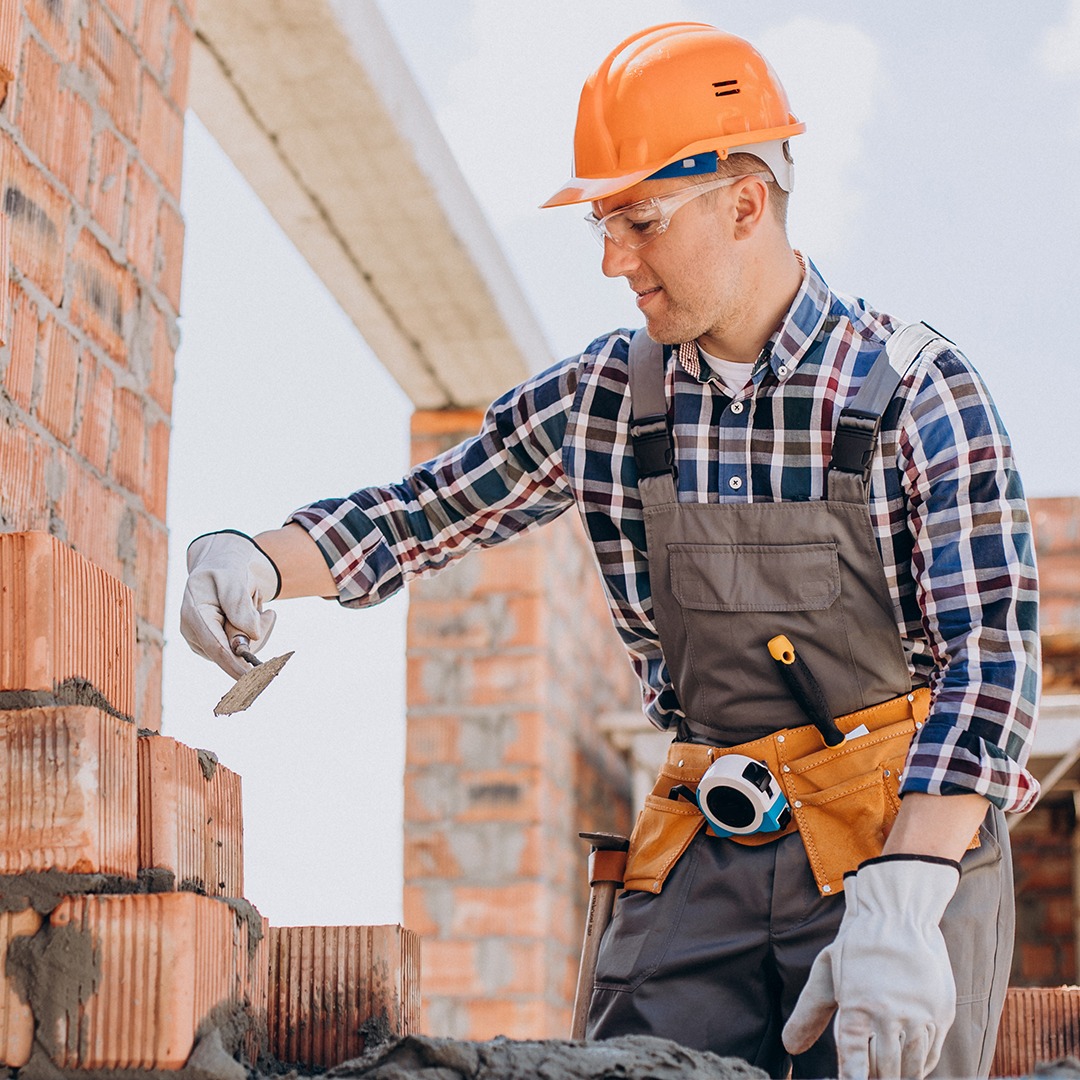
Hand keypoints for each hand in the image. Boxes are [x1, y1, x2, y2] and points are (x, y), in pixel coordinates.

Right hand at [181, 531, 280, 677]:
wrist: (220, 568)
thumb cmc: (226, 570)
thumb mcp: (233, 577)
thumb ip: (239, 603)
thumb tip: (252, 635)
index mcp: (193, 614)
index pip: (216, 647)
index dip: (236, 665)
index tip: (254, 678)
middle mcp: (194, 633)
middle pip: (233, 651)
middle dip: (258, 634)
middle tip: (269, 613)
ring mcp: (203, 642)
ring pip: (241, 652)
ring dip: (259, 631)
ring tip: (258, 607)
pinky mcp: (215, 647)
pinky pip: (242, 651)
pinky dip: (255, 634)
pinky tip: (255, 615)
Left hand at [783, 854, 959, 1078]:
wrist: (898, 915)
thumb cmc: (856, 946)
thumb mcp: (827, 974)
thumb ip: (809, 1014)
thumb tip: (789, 1047)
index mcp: (856, 1006)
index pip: (854, 1062)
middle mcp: (888, 1013)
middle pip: (885, 1069)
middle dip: (877, 1079)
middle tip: (870, 1077)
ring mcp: (918, 1014)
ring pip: (911, 1066)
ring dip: (900, 1075)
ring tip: (889, 1076)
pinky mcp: (941, 1012)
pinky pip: (931, 1052)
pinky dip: (920, 1065)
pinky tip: (910, 1065)